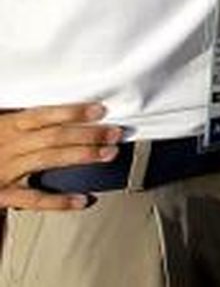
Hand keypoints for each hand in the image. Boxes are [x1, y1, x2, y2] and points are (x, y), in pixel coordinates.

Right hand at [0, 103, 120, 210]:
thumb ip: (23, 118)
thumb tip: (58, 109)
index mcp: (6, 125)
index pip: (44, 115)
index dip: (72, 112)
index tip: (100, 109)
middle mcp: (8, 146)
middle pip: (53, 137)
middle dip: (87, 134)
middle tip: (115, 133)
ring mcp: (5, 170)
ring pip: (48, 160)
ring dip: (81, 156)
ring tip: (108, 154)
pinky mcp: (1, 195)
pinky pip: (32, 199)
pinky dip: (58, 201)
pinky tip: (82, 201)